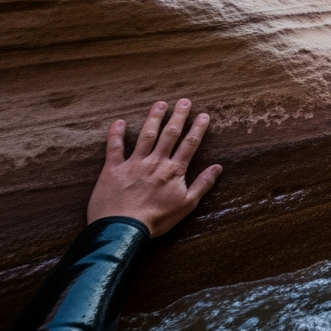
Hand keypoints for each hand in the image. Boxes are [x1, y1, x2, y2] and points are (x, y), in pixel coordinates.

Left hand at [86, 99, 222, 236]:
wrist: (123, 229)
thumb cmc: (156, 220)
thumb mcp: (187, 205)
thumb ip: (202, 184)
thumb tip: (218, 167)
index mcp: (174, 170)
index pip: (189, 144)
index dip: (197, 128)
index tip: (203, 115)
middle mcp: (155, 162)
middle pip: (169, 134)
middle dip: (178, 116)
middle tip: (184, 101)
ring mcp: (134, 164)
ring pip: (146, 135)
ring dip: (154, 118)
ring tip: (160, 104)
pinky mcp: (113, 169)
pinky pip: (114, 147)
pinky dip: (116, 134)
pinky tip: (119, 122)